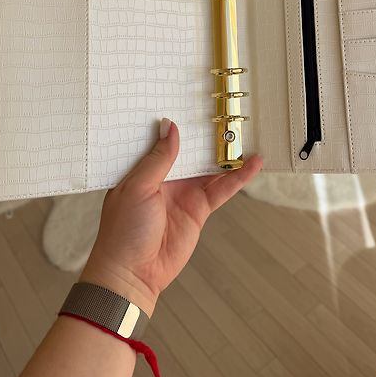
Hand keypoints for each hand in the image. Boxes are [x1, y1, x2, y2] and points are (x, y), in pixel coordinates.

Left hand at [80, 118, 262, 315]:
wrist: (134, 274)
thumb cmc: (123, 231)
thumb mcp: (138, 187)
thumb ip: (158, 158)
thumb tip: (170, 126)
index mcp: (143, 167)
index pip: (163, 138)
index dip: (178, 122)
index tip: (192, 102)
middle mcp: (165, 177)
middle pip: (191, 150)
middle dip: (207, 134)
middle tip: (227, 112)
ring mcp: (184, 192)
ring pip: (210, 167)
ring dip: (227, 153)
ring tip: (246, 133)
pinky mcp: (199, 209)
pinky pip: (222, 189)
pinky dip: (238, 177)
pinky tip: (252, 164)